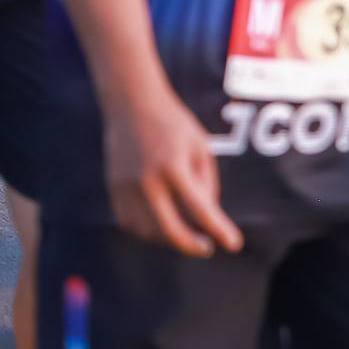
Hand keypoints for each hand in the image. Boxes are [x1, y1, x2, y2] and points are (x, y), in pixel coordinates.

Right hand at [108, 88, 244, 256]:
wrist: (130, 102)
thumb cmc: (172, 124)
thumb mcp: (200, 148)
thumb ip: (205, 184)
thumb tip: (206, 219)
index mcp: (172, 166)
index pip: (200, 209)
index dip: (220, 230)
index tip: (234, 244)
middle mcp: (146, 178)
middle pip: (169, 229)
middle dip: (191, 245)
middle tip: (207, 247)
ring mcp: (126, 184)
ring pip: (147, 230)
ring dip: (169, 238)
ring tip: (184, 232)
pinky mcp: (114, 185)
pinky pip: (129, 221)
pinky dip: (147, 229)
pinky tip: (161, 223)